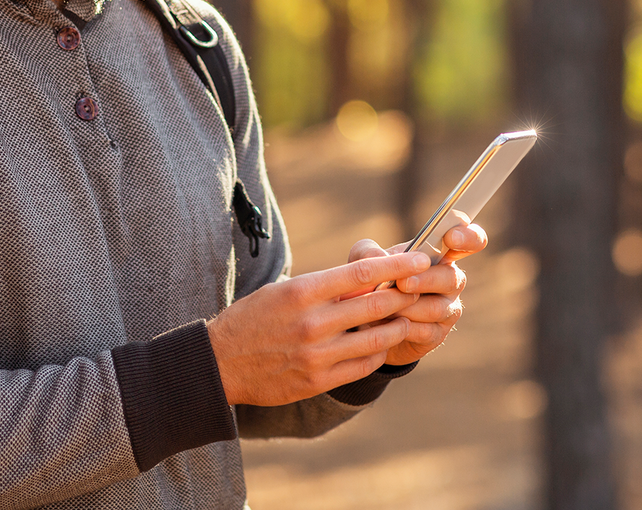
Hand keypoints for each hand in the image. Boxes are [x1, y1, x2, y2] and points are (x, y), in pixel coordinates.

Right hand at [206, 250, 430, 405]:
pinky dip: (379, 353)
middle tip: (420, 289)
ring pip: (376, 339)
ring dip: (398, 327)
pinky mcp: (317, 381)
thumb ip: (324, 287)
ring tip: (405, 319)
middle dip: (405, 296)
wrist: (220, 363)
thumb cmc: (254, 318)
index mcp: (303, 292)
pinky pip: (362, 366)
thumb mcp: (283, 290)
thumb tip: (368, 280)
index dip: (397, 267)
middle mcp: (312, 323)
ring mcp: (316, 355)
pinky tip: (382, 345)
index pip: (362, 273)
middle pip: (376, 305)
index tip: (419, 260)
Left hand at [347, 220, 487, 366]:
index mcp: (439, 254)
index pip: (470, 240)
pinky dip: (403, 328)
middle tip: (401, 283)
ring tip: (384, 308)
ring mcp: (447, 308)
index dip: (469, 237)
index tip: (452, 237)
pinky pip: (426, 331)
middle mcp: (450, 279)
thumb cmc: (371, 281)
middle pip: (451, 278)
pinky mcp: (437, 334)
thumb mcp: (362, 261)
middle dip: (425, 280)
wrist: (364, 323)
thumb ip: (368, 252)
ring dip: (408, 307)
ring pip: (437, 308)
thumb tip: (381, 257)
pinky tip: (385, 326)